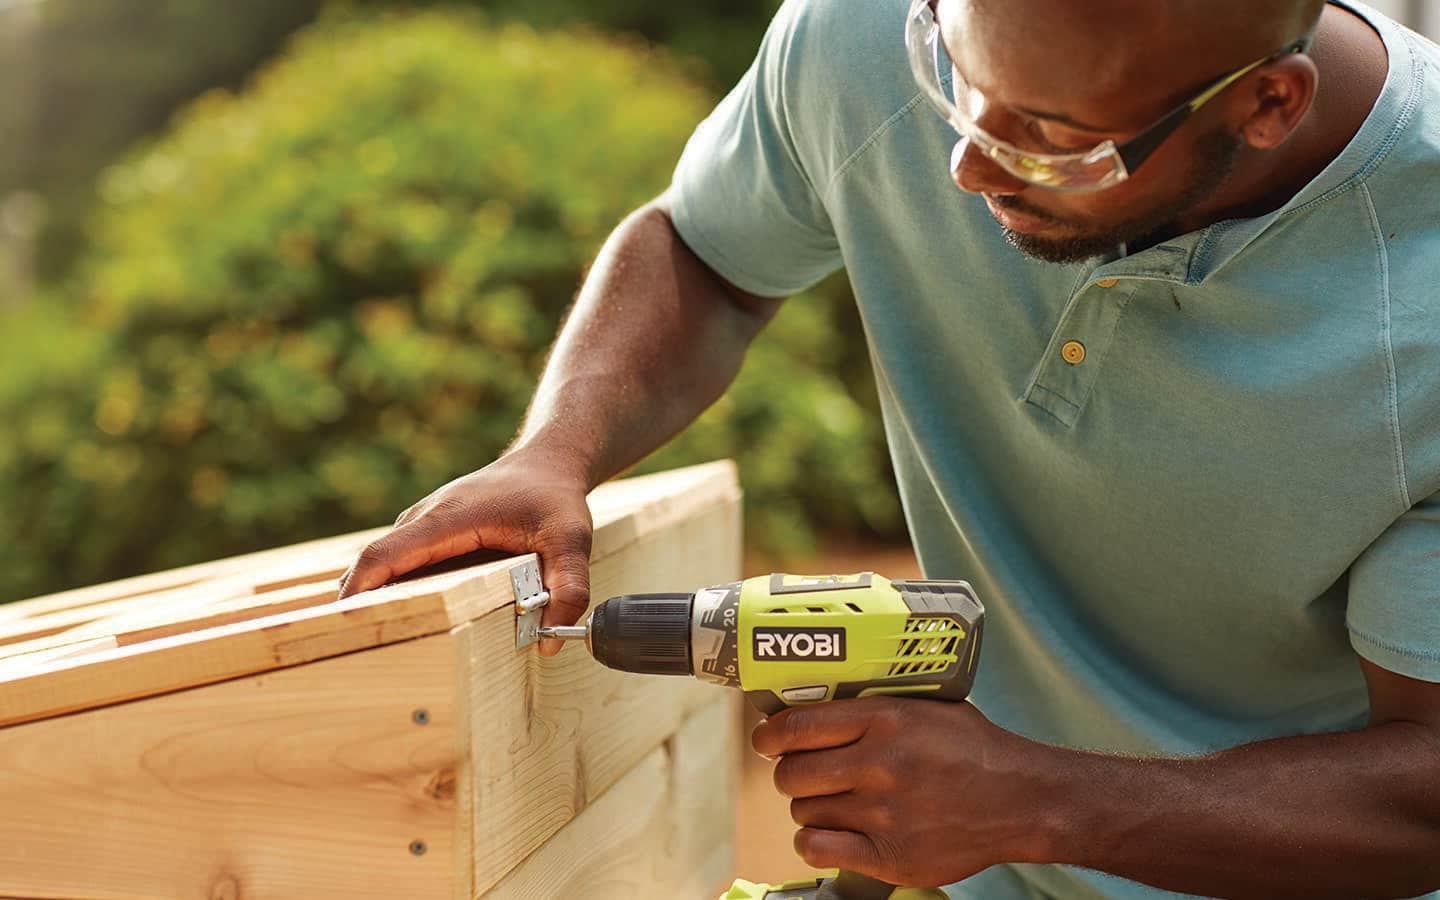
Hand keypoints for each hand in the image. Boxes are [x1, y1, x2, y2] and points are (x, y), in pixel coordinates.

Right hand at [337, 448, 593, 656]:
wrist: (547, 462)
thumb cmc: (554, 498)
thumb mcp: (572, 540)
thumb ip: (569, 586)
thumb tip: (551, 639)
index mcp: (446, 519)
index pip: (384, 555)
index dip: (360, 590)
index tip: (344, 625)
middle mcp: (424, 519)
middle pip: (372, 564)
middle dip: (356, 605)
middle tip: (349, 652)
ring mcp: (422, 524)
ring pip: (382, 564)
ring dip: (372, 599)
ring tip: (368, 646)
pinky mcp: (428, 534)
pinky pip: (398, 563)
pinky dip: (390, 590)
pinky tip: (399, 623)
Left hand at [750, 696, 1057, 886]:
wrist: (1021, 799)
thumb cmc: (972, 749)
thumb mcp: (925, 706)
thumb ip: (873, 704)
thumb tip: (814, 700)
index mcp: (887, 720)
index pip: (798, 725)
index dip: (769, 734)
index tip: (765, 738)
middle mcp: (881, 765)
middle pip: (792, 772)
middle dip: (789, 773)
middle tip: (803, 773)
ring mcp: (885, 814)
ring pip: (804, 810)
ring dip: (810, 806)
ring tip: (834, 801)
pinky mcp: (891, 856)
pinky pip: (818, 848)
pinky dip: (815, 841)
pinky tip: (830, 833)